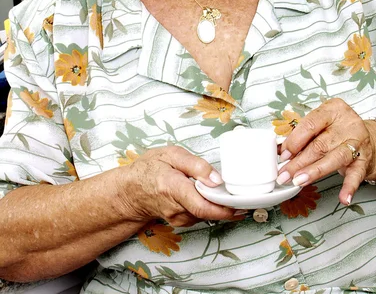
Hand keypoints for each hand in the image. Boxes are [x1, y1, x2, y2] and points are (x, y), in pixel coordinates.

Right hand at [116, 145, 243, 226]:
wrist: (131, 190)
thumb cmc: (150, 168)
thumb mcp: (171, 154)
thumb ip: (196, 165)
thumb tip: (217, 179)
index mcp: (173, 187)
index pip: (202, 205)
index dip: (224, 208)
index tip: (241, 206)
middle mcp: (176, 208)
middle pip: (208, 212)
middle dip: (226, 205)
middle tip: (242, 196)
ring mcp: (178, 218)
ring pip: (206, 214)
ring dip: (217, 204)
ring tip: (225, 191)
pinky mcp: (181, 222)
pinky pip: (201, 215)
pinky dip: (209, 206)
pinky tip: (210, 195)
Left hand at [276, 98, 375, 204]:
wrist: (371, 140)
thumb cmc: (340, 131)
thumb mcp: (322, 125)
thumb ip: (302, 135)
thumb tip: (281, 150)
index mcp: (333, 110)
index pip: (311, 124)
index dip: (295, 141)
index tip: (284, 154)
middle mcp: (347, 124)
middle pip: (319, 144)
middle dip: (299, 161)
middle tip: (284, 174)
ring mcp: (358, 143)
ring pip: (334, 158)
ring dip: (314, 172)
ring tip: (299, 181)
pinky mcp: (365, 160)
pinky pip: (356, 175)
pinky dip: (349, 187)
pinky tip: (343, 198)